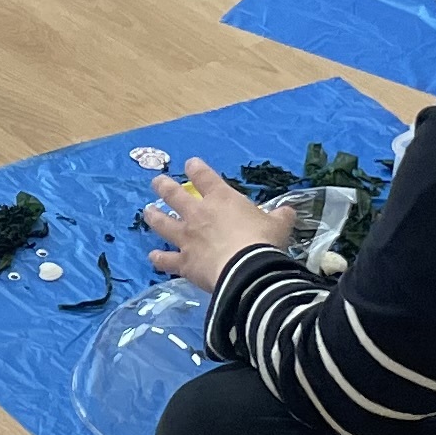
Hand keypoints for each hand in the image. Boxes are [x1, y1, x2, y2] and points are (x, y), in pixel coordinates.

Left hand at [142, 157, 295, 291]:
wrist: (247, 270)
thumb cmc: (263, 242)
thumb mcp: (279, 225)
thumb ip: (281, 216)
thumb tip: (288, 211)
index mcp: (221, 199)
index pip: (204, 177)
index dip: (196, 168)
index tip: (190, 164)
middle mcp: (198, 214)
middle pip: (175, 195)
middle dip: (164, 186)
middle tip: (156, 181)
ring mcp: (187, 238)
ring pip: (163, 223)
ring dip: (154, 217)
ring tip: (147, 211)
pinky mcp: (184, 262)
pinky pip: (166, 259)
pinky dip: (158, 258)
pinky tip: (152, 256)